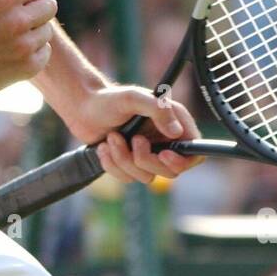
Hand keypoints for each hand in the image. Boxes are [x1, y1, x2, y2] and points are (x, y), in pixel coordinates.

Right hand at [0, 0, 57, 100]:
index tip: (21, 0)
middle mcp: (17, 20)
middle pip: (49, 6)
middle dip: (35, 10)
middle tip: (17, 19)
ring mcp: (24, 45)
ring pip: (47, 30)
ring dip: (33, 33)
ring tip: (9, 39)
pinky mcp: (28, 67)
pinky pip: (45, 51)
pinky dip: (33, 52)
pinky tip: (13, 53)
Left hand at [69, 84, 203, 184]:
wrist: (82, 108)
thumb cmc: (108, 99)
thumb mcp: (133, 98)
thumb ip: (158, 110)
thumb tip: (176, 131)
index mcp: (173, 122)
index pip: (194, 150)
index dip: (183, 159)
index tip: (163, 153)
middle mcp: (164, 140)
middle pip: (171, 170)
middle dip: (147, 160)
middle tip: (134, 141)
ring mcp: (147, 154)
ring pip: (146, 176)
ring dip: (124, 160)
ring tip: (112, 138)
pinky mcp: (130, 164)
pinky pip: (127, 178)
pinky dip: (113, 164)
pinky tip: (104, 147)